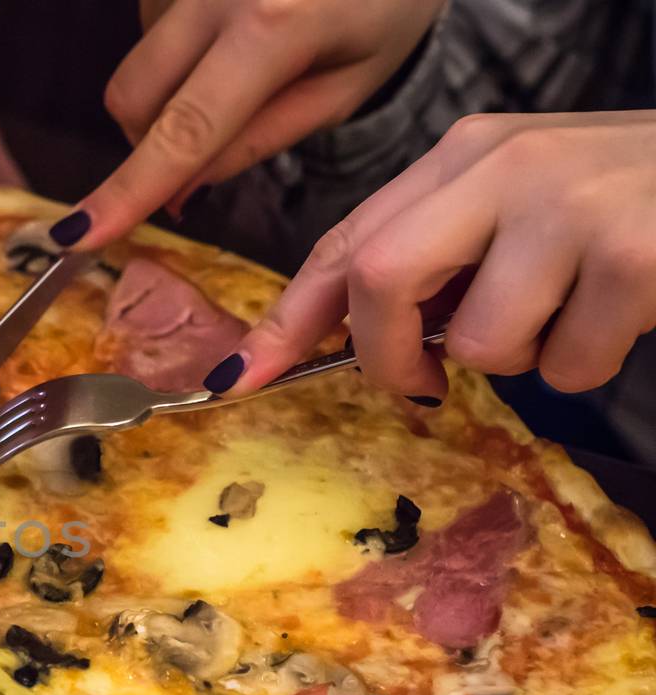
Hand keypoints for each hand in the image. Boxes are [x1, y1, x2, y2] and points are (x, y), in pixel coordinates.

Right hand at [48, 0, 442, 249]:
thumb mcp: (348, 84)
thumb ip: (260, 139)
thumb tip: (179, 189)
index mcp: (275, 25)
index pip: (184, 130)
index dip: (129, 191)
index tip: (80, 236)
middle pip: (132, 97)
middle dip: (148, 141)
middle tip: (206, 146)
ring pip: (138, 59)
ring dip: (172, 85)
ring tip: (246, 59)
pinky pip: (151, 20)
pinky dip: (181, 42)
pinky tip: (234, 21)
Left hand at [227, 112, 655, 399]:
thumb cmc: (625, 198)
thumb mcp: (519, 201)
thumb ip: (443, 251)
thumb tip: (366, 338)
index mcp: (466, 153)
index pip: (346, 240)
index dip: (285, 319)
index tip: (237, 379)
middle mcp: (507, 166)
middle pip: (379, 278)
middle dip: (387, 355)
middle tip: (421, 382)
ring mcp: (570, 208)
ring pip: (481, 343)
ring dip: (518, 360)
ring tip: (571, 312)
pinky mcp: (634, 258)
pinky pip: (566, 365)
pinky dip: (587, 363)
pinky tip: (624, 312)